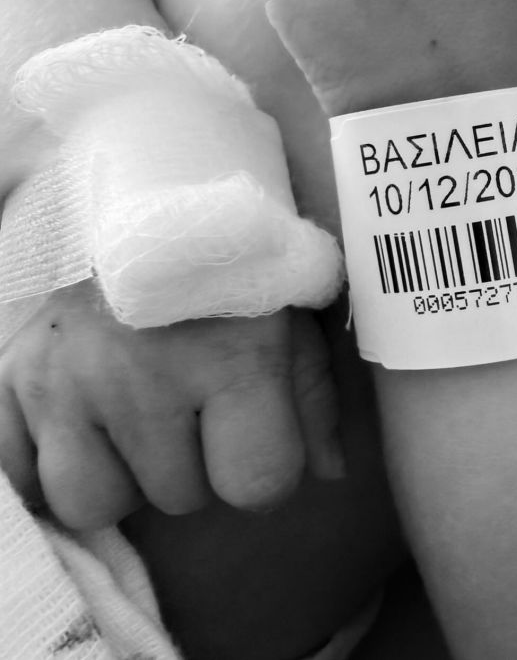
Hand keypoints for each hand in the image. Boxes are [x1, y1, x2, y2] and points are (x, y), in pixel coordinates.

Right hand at [0, 280, 343, 527]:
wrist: (132, 175)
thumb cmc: (226, 247)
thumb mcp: (290, 304)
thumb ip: (313, 392)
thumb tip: (325, 474)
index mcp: (231, 358)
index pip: (258, 485)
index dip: (266, 467)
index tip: (255, 432)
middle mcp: (141, 377)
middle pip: (180, 497)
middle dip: (194, 461)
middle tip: (190, 399)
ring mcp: (63, 378)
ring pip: (91, 501)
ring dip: (120, 472)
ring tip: (133, 411)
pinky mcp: (8, 372)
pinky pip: (16, 471)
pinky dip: (45, 457)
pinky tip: (77, 415)